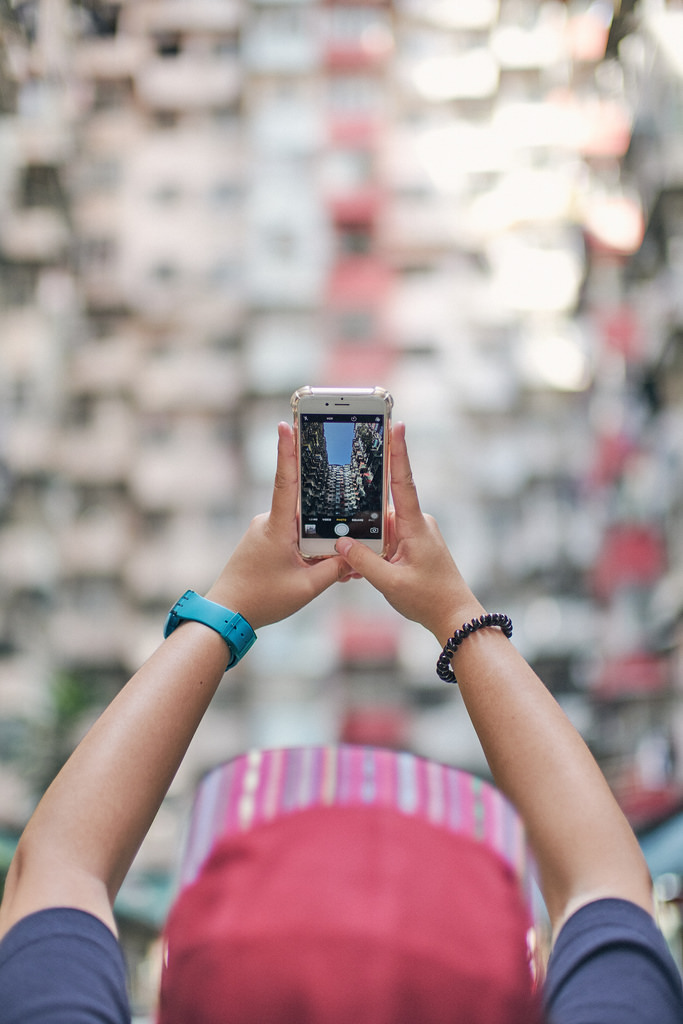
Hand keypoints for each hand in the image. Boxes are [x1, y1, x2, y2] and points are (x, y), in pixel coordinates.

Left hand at [205, 423, 349, 629]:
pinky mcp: (264, 541)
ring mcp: (264, 530)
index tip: (286, 424)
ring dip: (318, 540)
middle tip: (351, 527)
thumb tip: (355, 555)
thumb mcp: (306, 587)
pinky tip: (316, 567)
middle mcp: (268, 522)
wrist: (226, 614)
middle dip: (328, 516)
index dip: (287, 452)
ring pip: (301, 525)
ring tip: (332, 566)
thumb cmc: (262, 600)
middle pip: (306, 507)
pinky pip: (292, 536)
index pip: (286, 482)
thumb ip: (334, 569)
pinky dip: (307, 547)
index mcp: (276, 526)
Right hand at [335, 423, 483, 644]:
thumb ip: (362, 562)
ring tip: (358, 572)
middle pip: (378, 509)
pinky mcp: (412, 544)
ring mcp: (415, 533)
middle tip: (341, 541)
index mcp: (415, 526)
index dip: (398, 452)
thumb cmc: (429, 599)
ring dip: (364, 545)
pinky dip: (372, 552)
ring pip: (379, 528)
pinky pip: (385, 540)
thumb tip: (340, 543)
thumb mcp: (390, 583)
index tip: (396, 425)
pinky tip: (363, 572)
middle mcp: (416, 523)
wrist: (455, 616)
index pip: (402, 481)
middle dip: (357, 523)